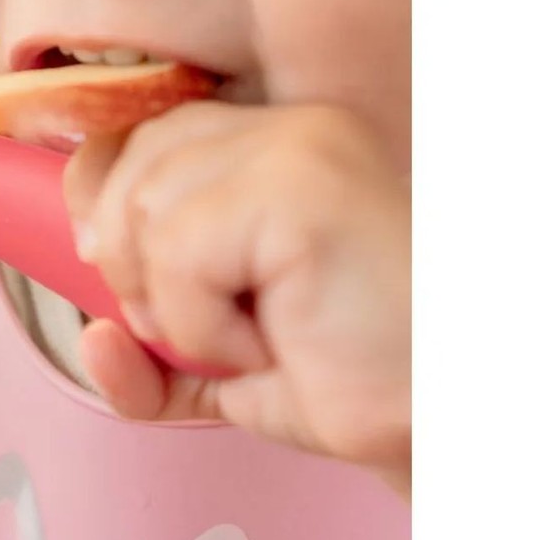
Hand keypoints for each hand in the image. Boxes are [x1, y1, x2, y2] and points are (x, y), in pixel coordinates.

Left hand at [63, 102, 410, 496]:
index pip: (145, 129)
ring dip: (172, 302)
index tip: (109, 259)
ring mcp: (293, 148)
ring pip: (147, 204)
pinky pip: (181, 248)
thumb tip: (92, 341)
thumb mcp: (224, 356)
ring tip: (243, 338)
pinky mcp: (297, 187)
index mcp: (272, 144)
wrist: (447, 411)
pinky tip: (266, 342)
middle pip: (134, 158)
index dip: (103, 190)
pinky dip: (200, 322)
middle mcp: (284, 128)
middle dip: (125, 254)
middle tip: (186, 324)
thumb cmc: (347, 373)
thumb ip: (152, 349)